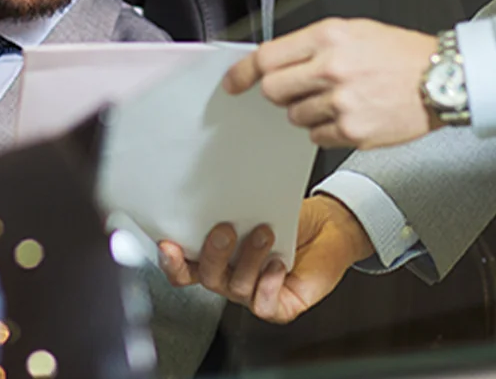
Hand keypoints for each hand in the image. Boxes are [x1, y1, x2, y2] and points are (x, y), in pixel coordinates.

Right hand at [158, 195, 374, 323]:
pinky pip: (264, 304)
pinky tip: (278, 265)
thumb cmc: (287, 218)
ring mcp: (254, 294)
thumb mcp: (255, 208)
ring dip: (249, 258)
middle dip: (213, 253)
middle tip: (224, 230)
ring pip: (237, 287)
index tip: (168, 244)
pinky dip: (268, 284)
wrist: (327, 226)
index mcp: (219, 258)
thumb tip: (207, 189)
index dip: (173, 262)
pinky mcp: (280, 306)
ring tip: (264, 234)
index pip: (185, 268)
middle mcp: (232, 278)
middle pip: (208, 277)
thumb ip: (230, 209)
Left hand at [224, 18, 438, 148]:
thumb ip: (312, 45)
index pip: (267, 57)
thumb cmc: (400, 54)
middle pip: (273, 90)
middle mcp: (331, 68)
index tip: (233, 82)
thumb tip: (276, 61)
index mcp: (328, 37)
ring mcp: (341, 102)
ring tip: (336, 98)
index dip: (243, 72)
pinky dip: (325, 128)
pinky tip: (348, 114)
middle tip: (298, 88)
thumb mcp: (354, 31)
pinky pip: (316, 136)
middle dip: (279, 92)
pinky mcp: (352, 131)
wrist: (442, 79)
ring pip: (294, 115)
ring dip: (306, 110)